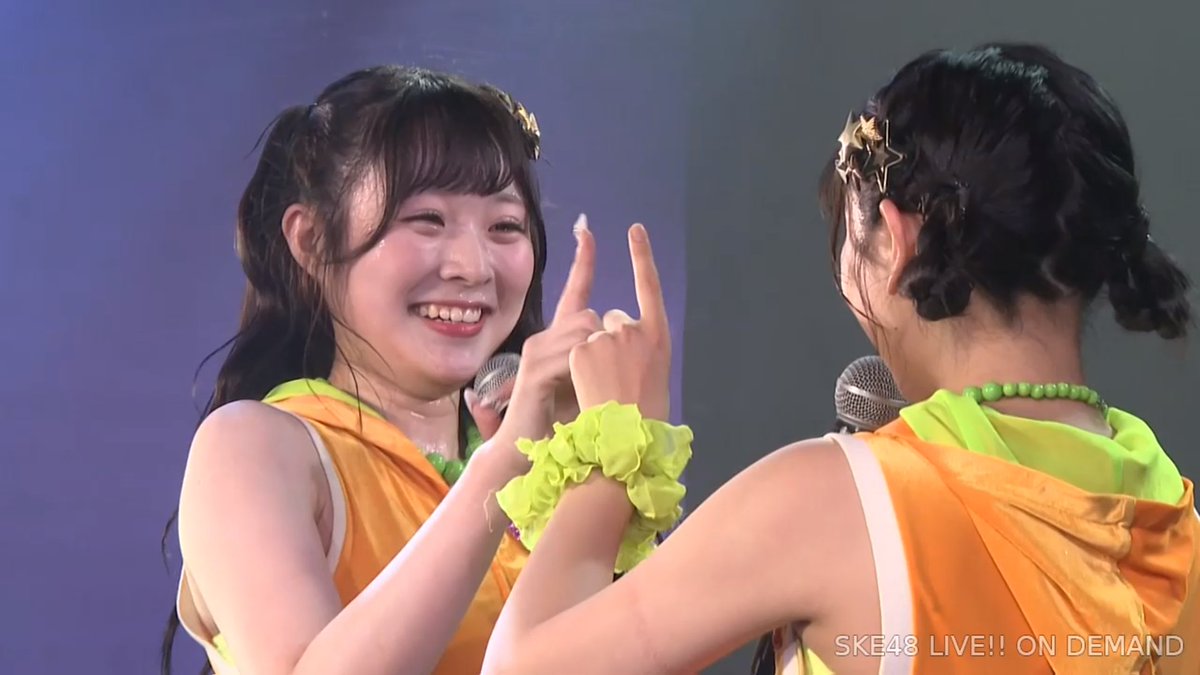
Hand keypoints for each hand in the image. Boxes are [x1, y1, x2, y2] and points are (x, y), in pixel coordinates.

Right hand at [467, 215, 600, 455]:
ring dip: (597, 359)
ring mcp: (537, 353)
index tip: (586, 229)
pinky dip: (583, 369)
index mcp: (559, 338)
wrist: (526, 453)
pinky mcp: (535, 372)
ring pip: (583, 331)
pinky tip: (580, 389)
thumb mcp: (586, 380)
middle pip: (587, 315)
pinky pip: (572, 354)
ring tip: (591, 390)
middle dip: (604, 343)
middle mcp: (544, 338)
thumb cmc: (561, 422)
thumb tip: (619, 338)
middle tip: (602, 380)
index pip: (574, 290)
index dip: (582, 260)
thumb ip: (597, 356)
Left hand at [569, 223, 669, 420]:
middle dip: (605, 341)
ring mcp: (609, 337)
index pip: (650, 288)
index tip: (635, 230)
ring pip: (589, 335)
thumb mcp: (649, 376)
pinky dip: (574, 366)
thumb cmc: (639, 421)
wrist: (622, 443)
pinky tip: (586, 386)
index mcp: (659, 338)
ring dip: (588, 356)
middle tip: (613, 379)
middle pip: (611, 320)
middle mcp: (637, 330)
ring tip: (600, 388)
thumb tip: (615, 339)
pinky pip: (574, 349)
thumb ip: (635, 352)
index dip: (642, 257)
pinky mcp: (584, 347)